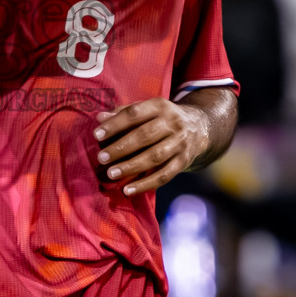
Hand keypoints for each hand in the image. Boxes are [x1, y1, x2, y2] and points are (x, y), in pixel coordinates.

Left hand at [93, 98, 214, 196]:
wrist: (199, 127)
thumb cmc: (161, 118)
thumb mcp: (147, 109)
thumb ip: (123, 113)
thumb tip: (100, 118)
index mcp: (160, 106)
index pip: (135, 113)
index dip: (115, 124)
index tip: (97, 135)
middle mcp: (173, 123)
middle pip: (145, 135)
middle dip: (121, 147)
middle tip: (101, 157)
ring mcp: (180, 143)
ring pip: (155, 156)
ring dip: (131, 166)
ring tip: (111, 173)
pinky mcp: (183, 161)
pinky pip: (164, 176)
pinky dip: (145, 184)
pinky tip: (128, 190)